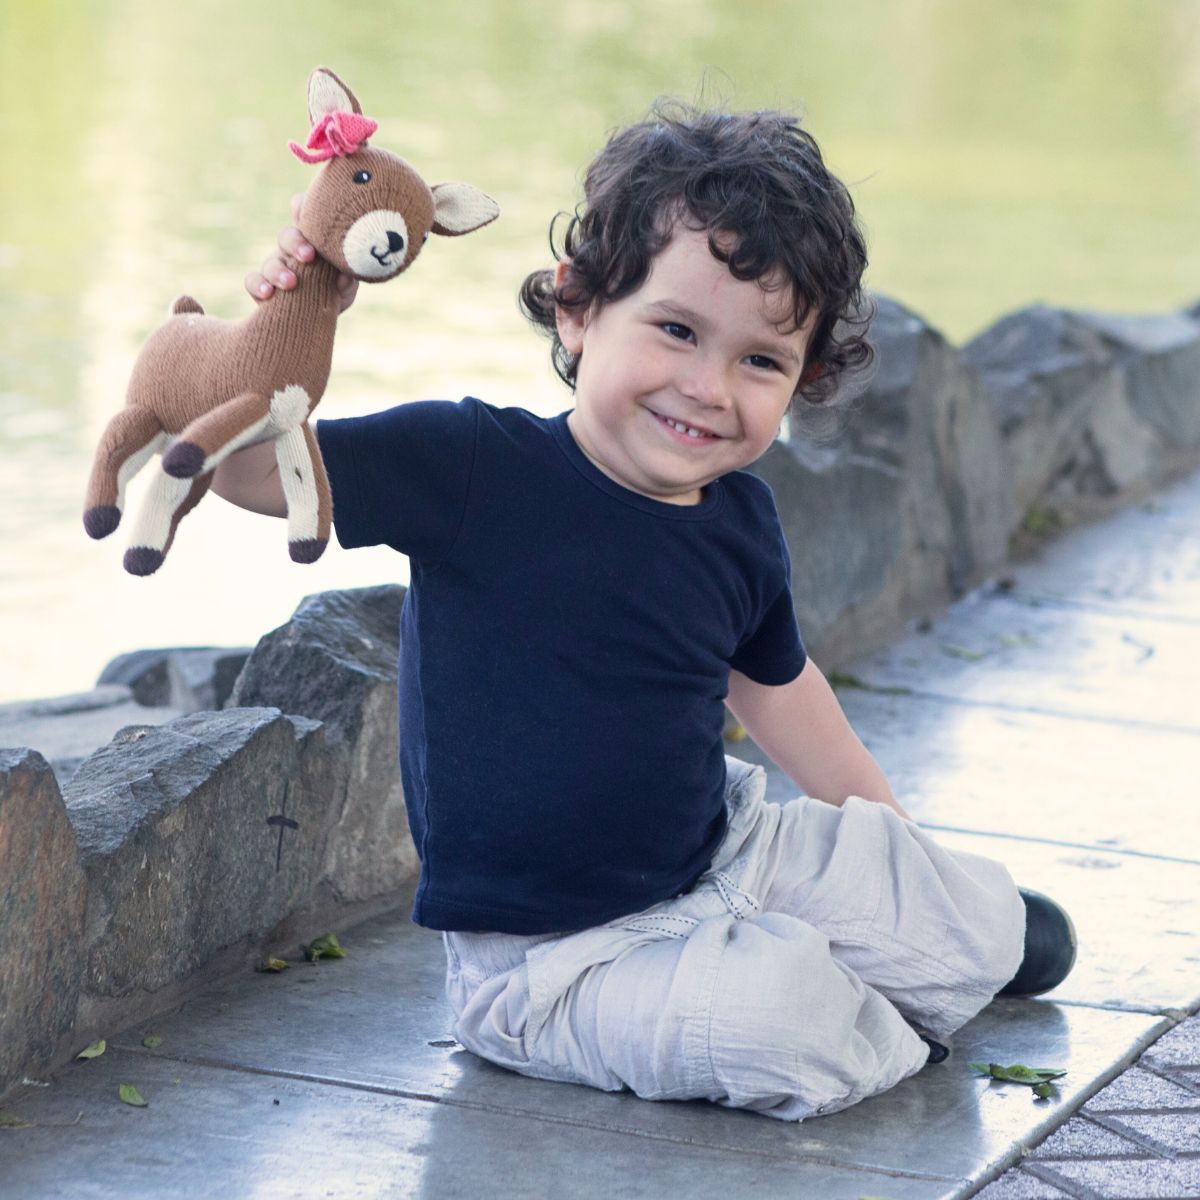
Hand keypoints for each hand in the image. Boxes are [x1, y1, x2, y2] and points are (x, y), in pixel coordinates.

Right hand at [244, 193, 358, 313]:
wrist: (321, 316)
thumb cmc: (336, 290)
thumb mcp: (345, 285)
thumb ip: (347, 280)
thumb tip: (344, 278)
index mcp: (312, 240)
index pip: (304, 215)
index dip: (302, 207)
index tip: (305, 212)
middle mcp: (291, 249)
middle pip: (287, 236)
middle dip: (296, 244)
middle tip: (309, 256)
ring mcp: (275, 266)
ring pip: (270, 262)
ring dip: (279, 271)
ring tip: (290, 283)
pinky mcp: (261, 286)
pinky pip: (252, 280)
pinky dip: (258, 285)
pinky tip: (267, 293)